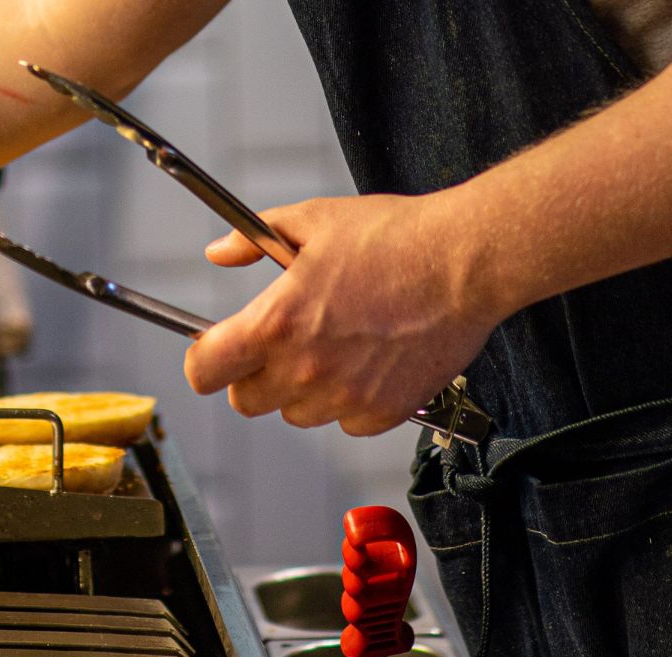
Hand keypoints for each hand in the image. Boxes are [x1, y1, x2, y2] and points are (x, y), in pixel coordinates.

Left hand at [185, 193, 507, 435]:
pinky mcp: (382, 413)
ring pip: (296, 414)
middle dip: (254, 376)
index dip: (205, 362)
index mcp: (275, 324)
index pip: (204, 373)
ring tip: (336, 346)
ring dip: (304, 390)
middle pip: (246, 402)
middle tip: (282, 345)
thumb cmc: (397, 237)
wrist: (467, 261)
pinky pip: (345, 422)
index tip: (216, 352)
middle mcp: (303, 369)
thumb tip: (220, 252)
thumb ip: (253, 240)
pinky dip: (351, 401)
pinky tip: (370, 362)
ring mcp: (343, 397)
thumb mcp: (313, 220)